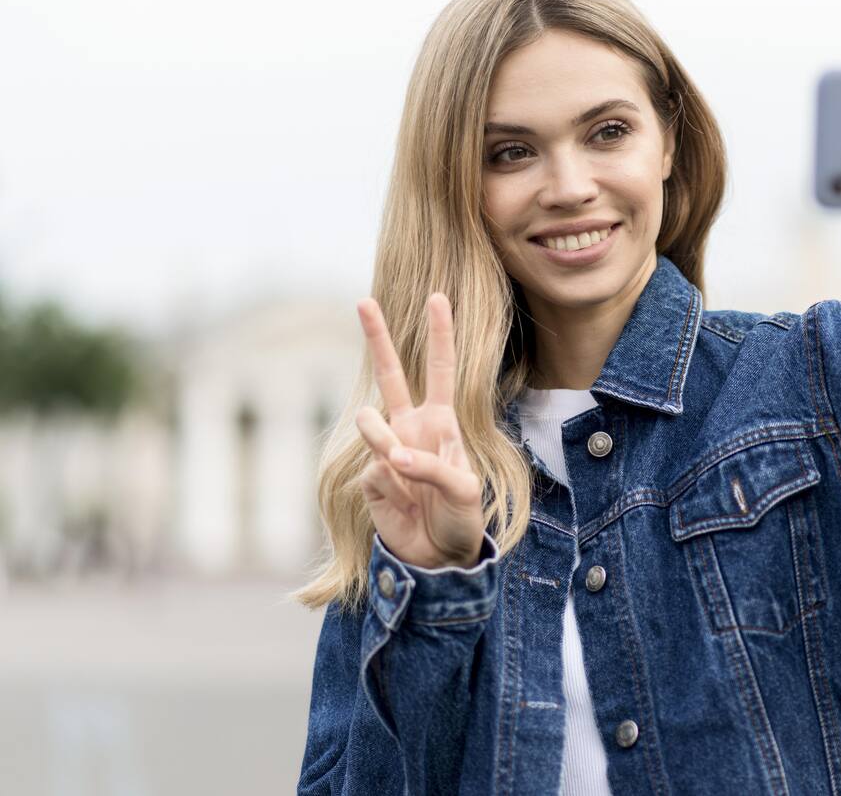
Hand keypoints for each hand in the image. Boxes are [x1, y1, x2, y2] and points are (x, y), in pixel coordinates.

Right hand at [354, 292, 485, 569]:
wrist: (438, 556)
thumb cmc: (461, 518)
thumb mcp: (464, 491)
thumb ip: (433, 468)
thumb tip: (393, 455)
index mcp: (442, 422)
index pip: (441, 370)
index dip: (440, 335)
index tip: (437, 297)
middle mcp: (411, 427)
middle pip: (390, 374)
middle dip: (377, 337)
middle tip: (364, 301)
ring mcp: (386, 449)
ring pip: (371, 424)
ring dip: (385, 445)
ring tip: (407, 472)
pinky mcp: (369, 477)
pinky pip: (374, 470)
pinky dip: (392, 489)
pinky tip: (404, 504)